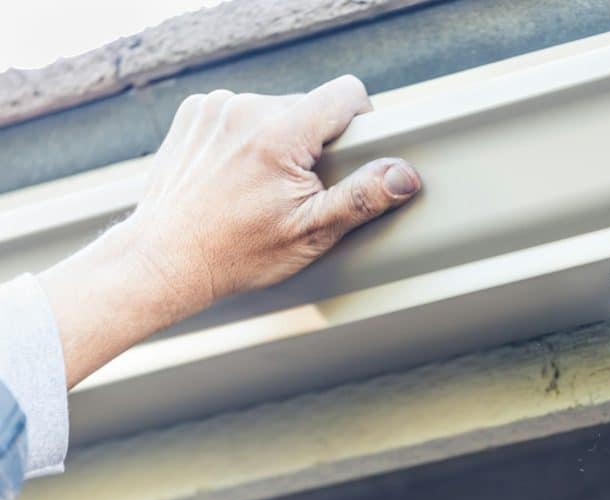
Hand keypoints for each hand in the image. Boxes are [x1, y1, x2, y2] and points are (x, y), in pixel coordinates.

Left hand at [40, 75, 420, 387]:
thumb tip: (405, 175)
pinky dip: (246, 137)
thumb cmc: (238, 253)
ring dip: (279, 139)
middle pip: (308, 106)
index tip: (351, 154)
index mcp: (280, 133)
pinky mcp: (195, 114)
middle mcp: (245, 108)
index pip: (345, 93)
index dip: (359, 120)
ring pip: (274, 110)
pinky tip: (236, 175)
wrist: (166, 259)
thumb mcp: (311, 233)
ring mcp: (215, 107)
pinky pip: (240, 112)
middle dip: (314, 141)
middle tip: (299, 189)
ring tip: (261, 186)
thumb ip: (362, 198)